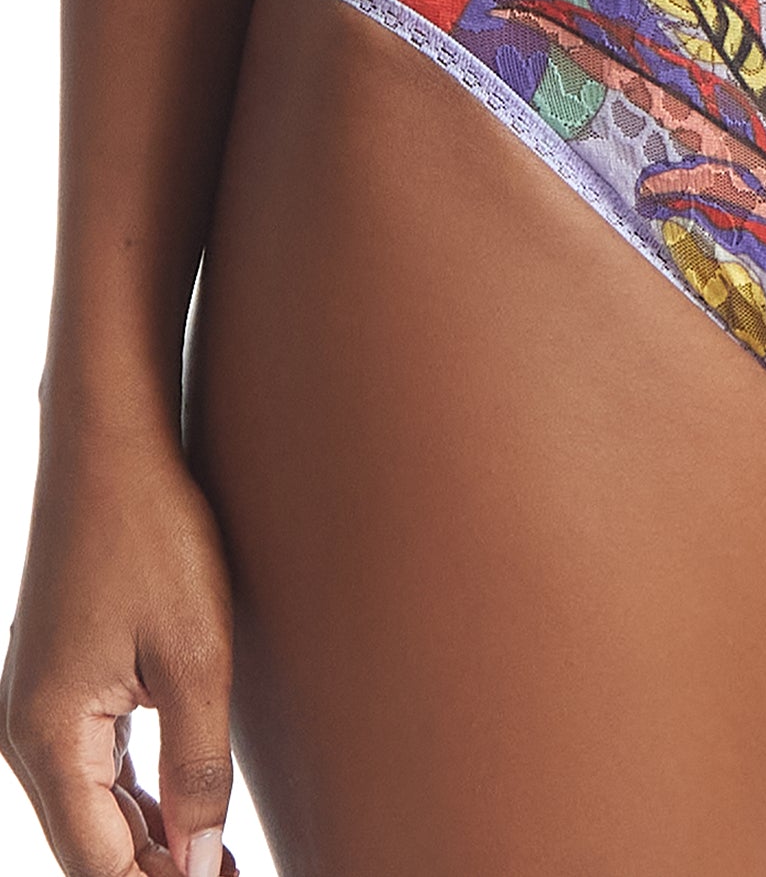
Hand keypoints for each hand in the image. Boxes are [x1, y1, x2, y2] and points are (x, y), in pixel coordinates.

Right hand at [1, 414, 239, 875]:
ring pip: (92, 808)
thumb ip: (198, 767)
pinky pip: (95, 764)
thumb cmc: (155, 538)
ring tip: (221, 866)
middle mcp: (28, 733)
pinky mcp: (63, 681)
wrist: (113, 448)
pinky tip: (183, 816)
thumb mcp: (196, 657)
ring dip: (150, 844)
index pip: (99, 863)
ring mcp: (41, 706)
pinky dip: (138, 799)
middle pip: (90, 844)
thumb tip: (201, 863)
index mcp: (48, 738)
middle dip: (157, 874)